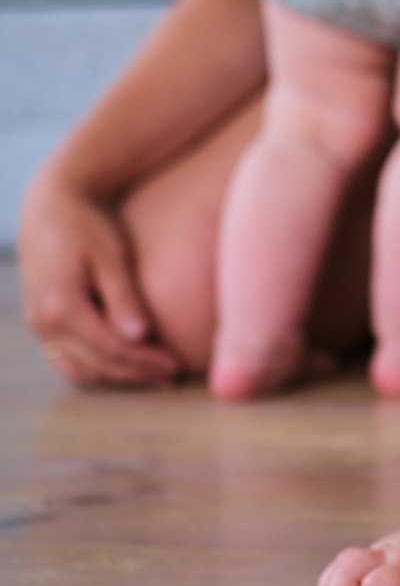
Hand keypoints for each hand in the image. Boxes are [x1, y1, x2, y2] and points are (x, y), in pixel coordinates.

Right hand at [18, 168, 178, 387]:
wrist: (49, 209)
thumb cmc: (86, 227)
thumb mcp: (110, 257)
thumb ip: (122, 298)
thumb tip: (139, 337)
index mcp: (61, 306)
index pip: (110, 348)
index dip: (145, 361)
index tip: (176, 364)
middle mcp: (43, 323)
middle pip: (95, 363)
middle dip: (135, 373)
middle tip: (171, 375)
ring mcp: (37, 326)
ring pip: (77, 368)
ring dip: (115, 376)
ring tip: (152, 375)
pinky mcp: (40, 324)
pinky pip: (66, 359)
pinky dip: (94, 367)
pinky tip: (123, 365)